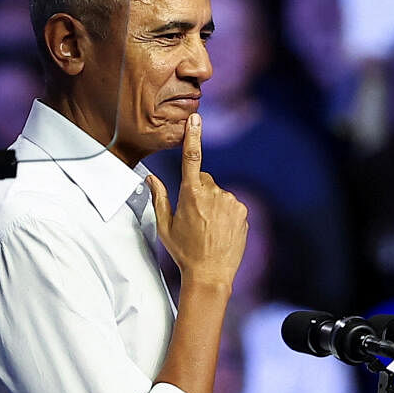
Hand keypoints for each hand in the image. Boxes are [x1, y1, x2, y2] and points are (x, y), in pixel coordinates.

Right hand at [147, 113, 247, 290]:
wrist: (211, 274)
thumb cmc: (184, 251)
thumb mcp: (164, 226)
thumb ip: (159, 197)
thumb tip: (150, 177)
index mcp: (191, 195)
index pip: (192, 158)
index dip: (193, 136)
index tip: (196, 118)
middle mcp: (214, 194)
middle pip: (203, 180)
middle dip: (197, 190)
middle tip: (193, 216)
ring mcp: (231, 202)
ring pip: (218, 193)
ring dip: (212, 203)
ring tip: (207, 227)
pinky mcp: (243, 210)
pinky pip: (231, 203)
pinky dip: (225, 212)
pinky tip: (219, 229)